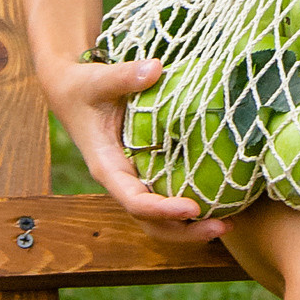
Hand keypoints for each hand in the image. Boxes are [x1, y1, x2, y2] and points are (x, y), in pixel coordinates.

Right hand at [40, 55, 233, 241]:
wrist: (71, 91)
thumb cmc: (83, 88)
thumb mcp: (97, 80)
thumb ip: (124, 76)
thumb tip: (156, 67)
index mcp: (107, 167)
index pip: (134, 201)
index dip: (163, 209)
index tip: (193, 208)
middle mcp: (122, 181)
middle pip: (151, 222)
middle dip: (185, 231)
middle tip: (224, 227)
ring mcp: (135, 179)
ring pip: (160, 218)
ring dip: (191, 227)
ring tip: (228, 223)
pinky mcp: (147, 171)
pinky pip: (168, 195)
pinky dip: (191, 204)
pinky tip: (221, 198)